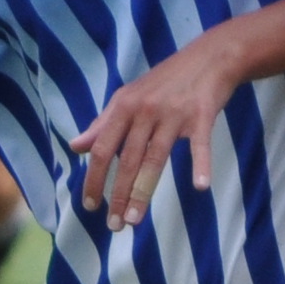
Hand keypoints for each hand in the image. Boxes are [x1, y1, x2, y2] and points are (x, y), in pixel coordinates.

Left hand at [70, 26, 247, 229]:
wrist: (208, 58)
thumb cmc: (165, 82)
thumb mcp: (129, 97)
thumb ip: (103, 124)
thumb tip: (76, 146)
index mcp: (124, 107)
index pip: (103, 149)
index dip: (94, 178)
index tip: (90, 205)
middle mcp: (145, 111)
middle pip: (127, 159)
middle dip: (117, 195)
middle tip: (113, 225)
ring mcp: (174, 114)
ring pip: (155, 159)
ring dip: (143, 191)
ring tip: (134, 219)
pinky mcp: (201, 115)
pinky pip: (200, 145)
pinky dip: (201, 165)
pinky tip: (200, 186)